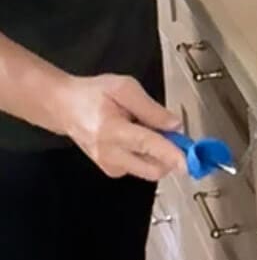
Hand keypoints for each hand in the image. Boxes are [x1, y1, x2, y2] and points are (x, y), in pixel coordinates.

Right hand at [54, 74, 187, 180]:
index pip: (147, 145)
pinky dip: (146, 156)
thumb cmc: (92, 94)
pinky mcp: (112, 171)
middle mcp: (109, 154)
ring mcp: (110, 166)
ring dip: (157, 154)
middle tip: (169, 132)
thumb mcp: (124, 88)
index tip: (189, 163)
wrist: (64, 107)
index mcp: (111, 130)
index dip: (171, 154)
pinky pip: (140, 168)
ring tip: (143, 129)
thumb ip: (151, 108)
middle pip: (153, 168)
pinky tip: (135, 138)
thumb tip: (175, 126)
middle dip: (170, 155)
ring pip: (149, 169)